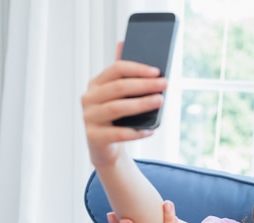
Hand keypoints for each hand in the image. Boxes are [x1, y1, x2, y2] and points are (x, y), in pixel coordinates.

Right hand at [82, 42, 166, 166]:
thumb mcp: (119, 96)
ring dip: (141, 104)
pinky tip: (150, 130)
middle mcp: (89, 98)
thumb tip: (123, 43)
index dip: (137, 69)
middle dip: (144, 85)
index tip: (157, 71)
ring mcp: (90, 118)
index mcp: (96, 84)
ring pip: (117, 108)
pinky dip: (136, 132)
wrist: (104, 147)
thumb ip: (123, 74)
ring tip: (159, 101)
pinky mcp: (94, 137)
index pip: (116, 69)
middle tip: (164, 84)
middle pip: (118, 87)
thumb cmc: (116, 118)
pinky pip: (118, 133)